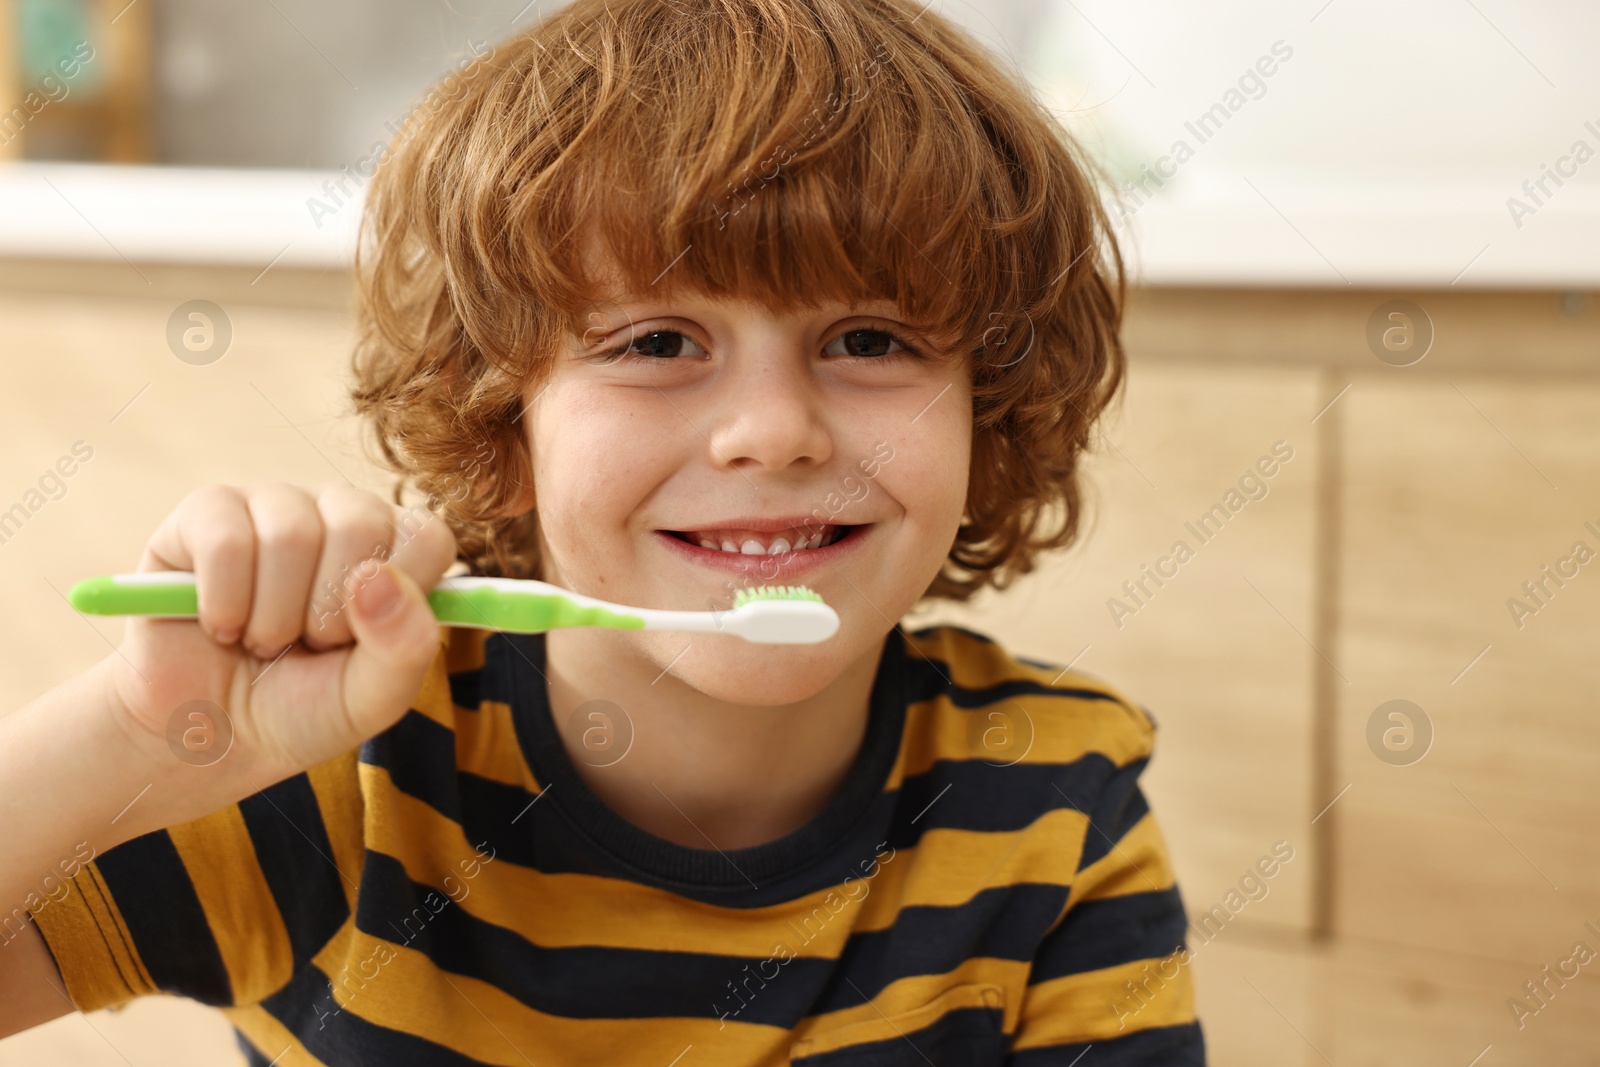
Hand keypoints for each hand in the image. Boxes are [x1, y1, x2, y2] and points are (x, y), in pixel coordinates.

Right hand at [105, 483, 456, 793]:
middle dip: (329, 612)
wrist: (207, 733)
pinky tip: (220, 625)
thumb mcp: (371, 697)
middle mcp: (340, 513)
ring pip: (291, 532)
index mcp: (394, 549)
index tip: (362, 642)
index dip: (397, 602)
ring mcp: (275, 504)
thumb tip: (379, 578)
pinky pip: (226, 541)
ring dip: (272, 617)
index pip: (427, 537)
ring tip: (261, 640)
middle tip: (305, 644)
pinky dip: (225, 604)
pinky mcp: (207, 512)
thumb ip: (404, 645)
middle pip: (360, 524)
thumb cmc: (301, 708)